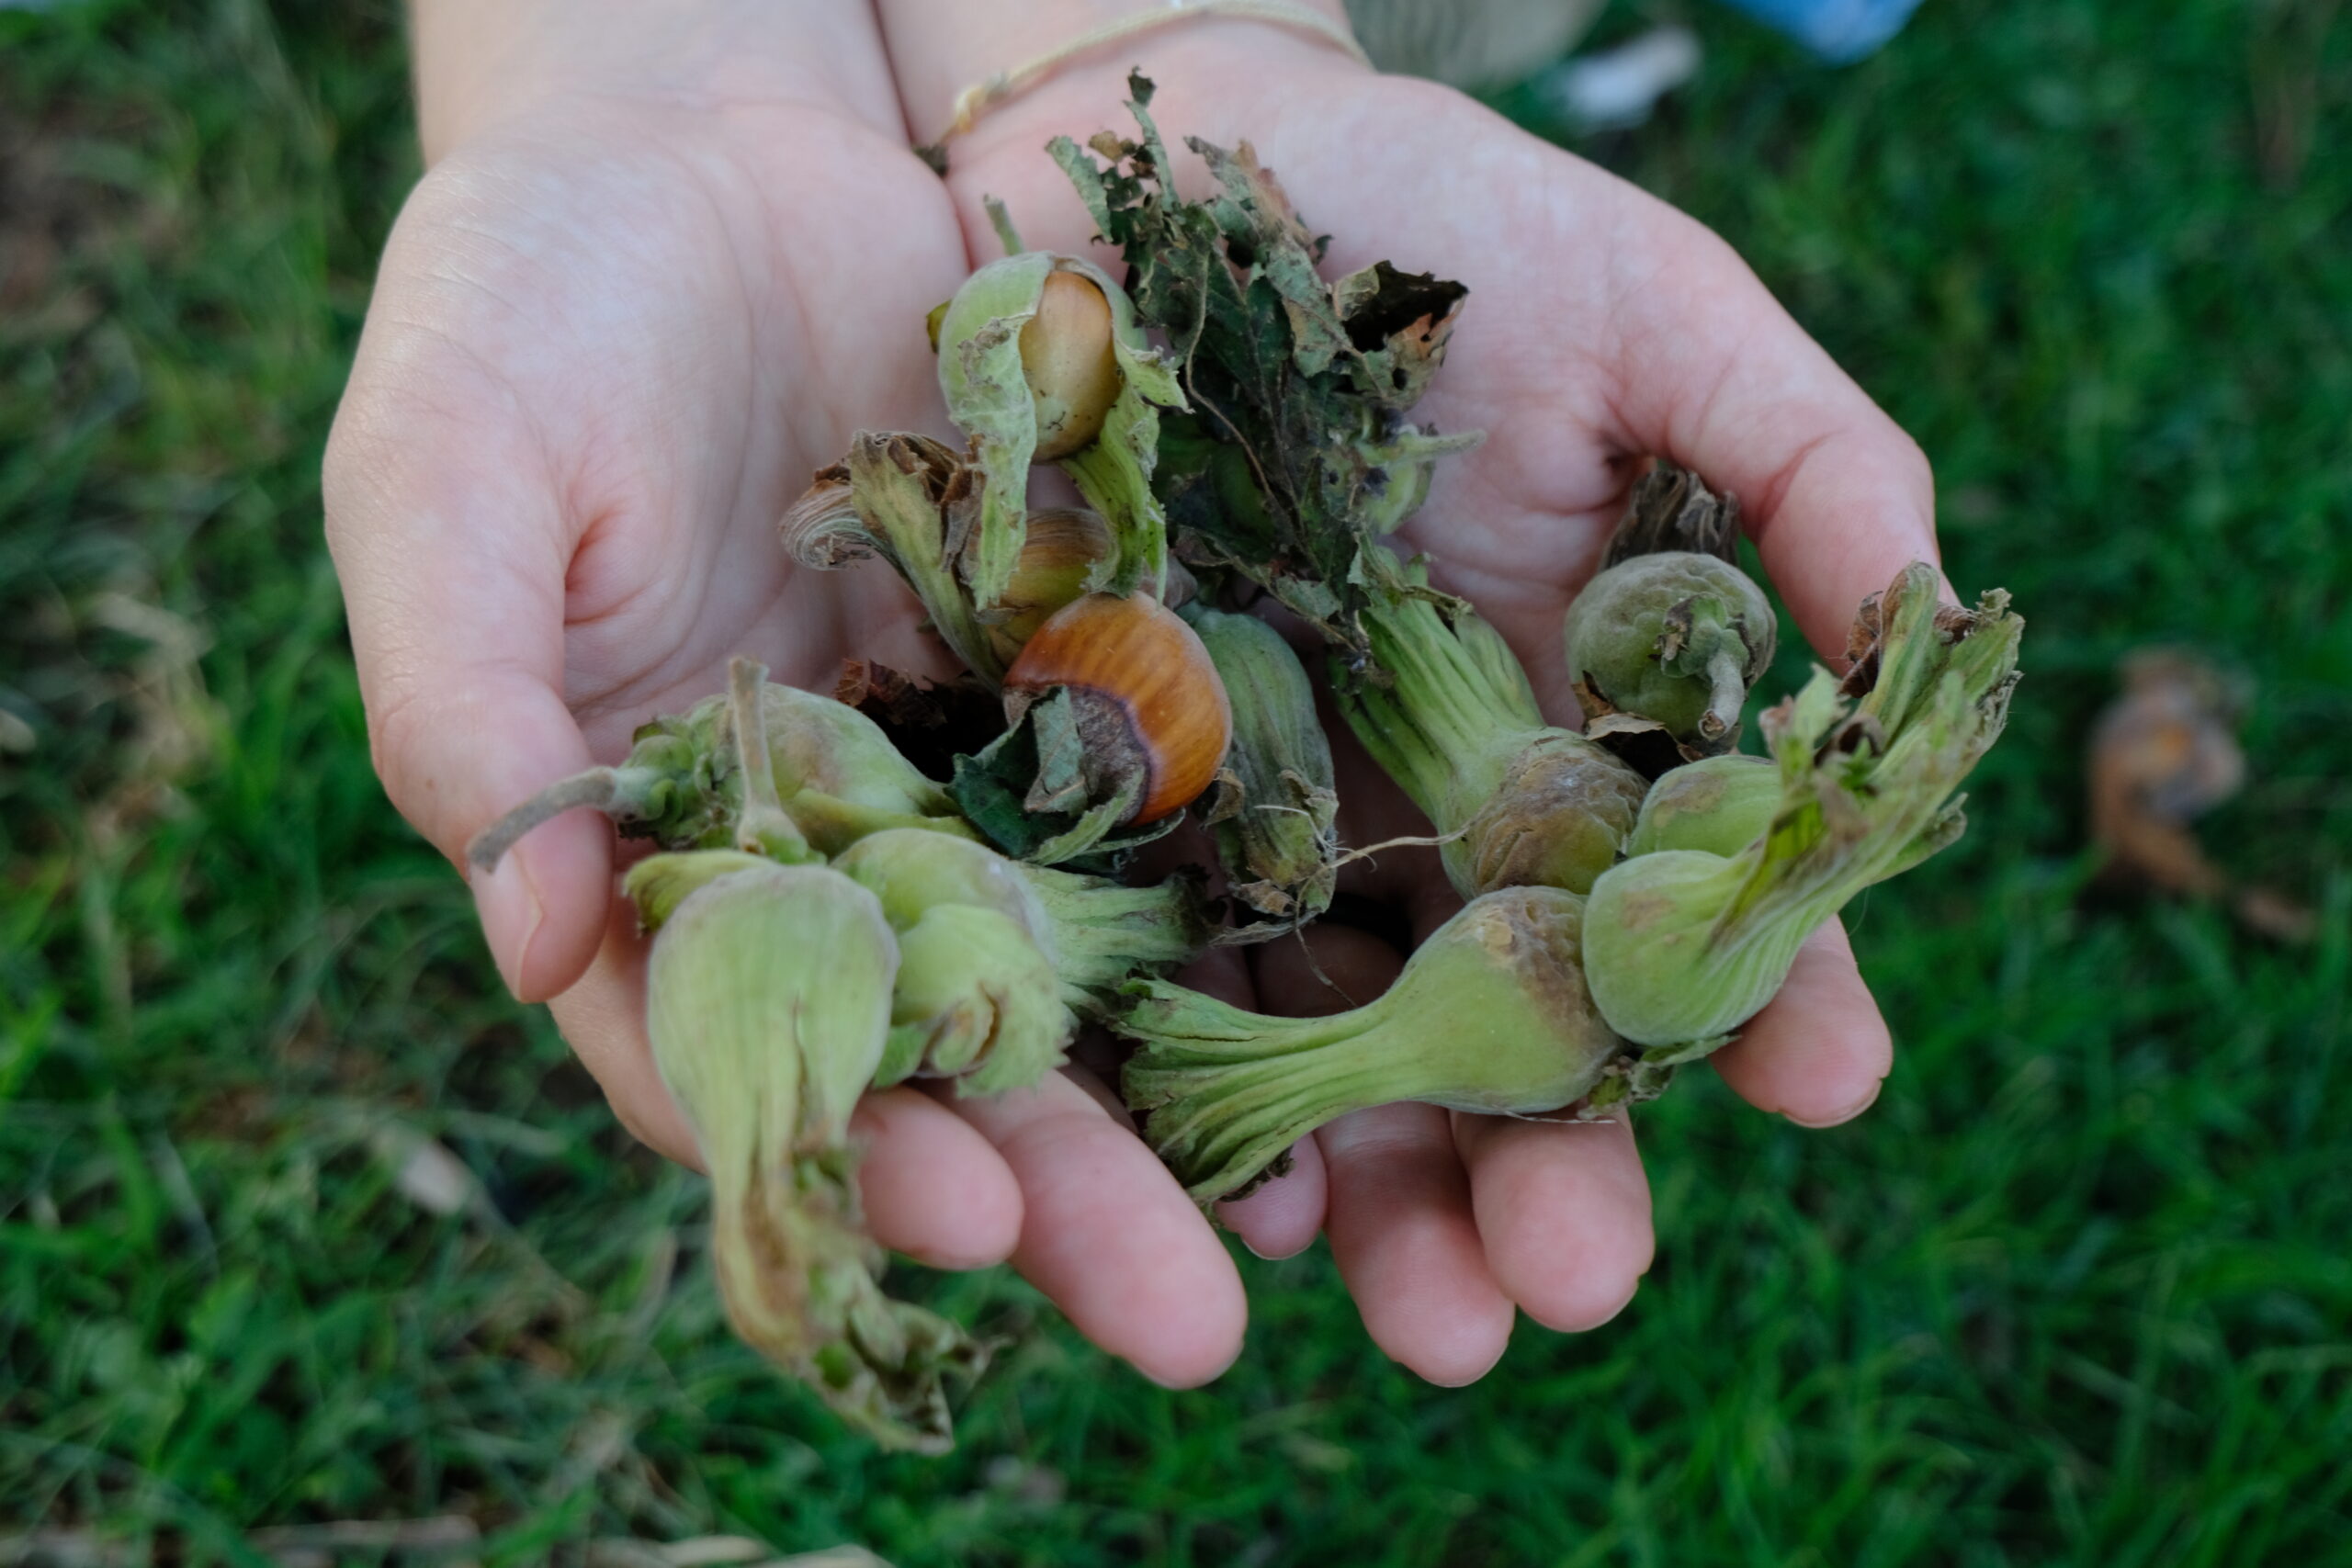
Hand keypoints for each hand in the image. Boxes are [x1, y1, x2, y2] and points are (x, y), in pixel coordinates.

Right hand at [327, 4, 1263, 1385]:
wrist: (718, 145)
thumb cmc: (538, 306)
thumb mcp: (453, 470)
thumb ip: (464, 688)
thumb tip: (529, 925)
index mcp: (675, 855)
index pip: (752, 1050)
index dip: (849, 1142)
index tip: (960, 1213)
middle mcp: (848, 854)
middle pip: (961, 1063)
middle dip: (1074, 1196)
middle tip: (1195, 1323)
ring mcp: (993, 777)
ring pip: (1114, 977)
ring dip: (1222, 1110)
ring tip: (1345, 1231)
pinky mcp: (1121, 678)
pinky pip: (1216, 813)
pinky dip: (1293, 911)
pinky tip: (1390, 1002)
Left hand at [889, 12, 1935, 1384]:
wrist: (1156, 152)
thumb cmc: (1426, 207)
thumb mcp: (1650, 308)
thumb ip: (1802, 457)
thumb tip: (1937, 626)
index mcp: (1563, 713)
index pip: (1675, 891)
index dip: (1753, 992)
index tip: (1823, 1083)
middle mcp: (1415, 800)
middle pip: (1495, 1022)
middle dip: (1546, 1165)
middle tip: (1579, 1283)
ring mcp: (1255, 812)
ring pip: (1322, 1042)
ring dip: (1378, 1190)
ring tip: (1430, 1320)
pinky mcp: (1088, 793)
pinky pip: (1135, 964)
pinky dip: (1179, 1087)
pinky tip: (1233, 1188)